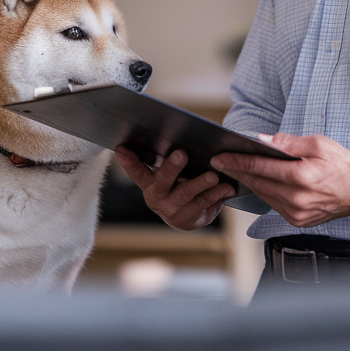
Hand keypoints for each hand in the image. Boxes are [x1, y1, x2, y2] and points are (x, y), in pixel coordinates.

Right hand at [114, 147, 234, 231]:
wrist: (186, 218)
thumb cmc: (177, 185)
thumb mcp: (168, 175)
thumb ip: (165, 160)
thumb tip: (168, 130)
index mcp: (149, 184)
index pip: (137, 172)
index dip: (128, 161)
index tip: (121, 148)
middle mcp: (157, 198)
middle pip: (163, 181)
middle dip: (172, 167)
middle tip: (182, 153)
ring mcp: (173, 211)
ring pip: (187, 195)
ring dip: (200, 184)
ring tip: (213, 176)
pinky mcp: (190, 220)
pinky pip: (205, 205)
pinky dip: (218, 194)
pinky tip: (228, 187)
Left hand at [210, 133, 349, 227]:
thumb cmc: (342, 165)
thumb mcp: (319, 144)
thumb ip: (289, 143)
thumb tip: (263, 140)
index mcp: (301, 177)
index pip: (260, 168)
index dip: (237, 162)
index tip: (220, 158)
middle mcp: (297, 198)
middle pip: (257, 183)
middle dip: (237, 171)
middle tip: (220, 162)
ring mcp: (297, 213)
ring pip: (263, 195)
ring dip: (249, 182)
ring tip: (236, 170)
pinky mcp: (298, 221)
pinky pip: (273, 204)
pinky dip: (264, 192)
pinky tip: (258, 182)